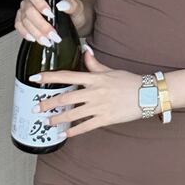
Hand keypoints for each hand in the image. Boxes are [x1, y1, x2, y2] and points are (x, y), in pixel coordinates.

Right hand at [15, 0, 85, 46]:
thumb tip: (62, 4)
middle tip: (52, 34)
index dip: (39, 3)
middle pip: (28, 9)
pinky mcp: (24, 20)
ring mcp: (26, 9)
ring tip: (47, 40)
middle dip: (40, 24)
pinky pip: (19, 26)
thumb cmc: (75, 13)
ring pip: (24, 20)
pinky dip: (25, 33)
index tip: (50, 14)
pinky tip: (34, 38)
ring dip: (35, 32)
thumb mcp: (78, 8)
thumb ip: (72, 4)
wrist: (75, 23)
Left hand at [30, 46, 144, 137]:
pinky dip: (74, 131)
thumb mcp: (110, 70)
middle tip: (36, 107)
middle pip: (66, 98)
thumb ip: (94, 64)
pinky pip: (86, 126)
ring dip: (58, 119)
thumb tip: (85, 51)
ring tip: (47, 122)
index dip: (49, 77)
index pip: (67, 76)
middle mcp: (94, 92)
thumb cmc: (129, 81)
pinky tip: (65, 134)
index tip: (36, 78)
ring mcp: (99, 106)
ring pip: (73, 114)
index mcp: (94, 78)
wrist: (148, 94)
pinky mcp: (106, 118)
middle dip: (48, 103)